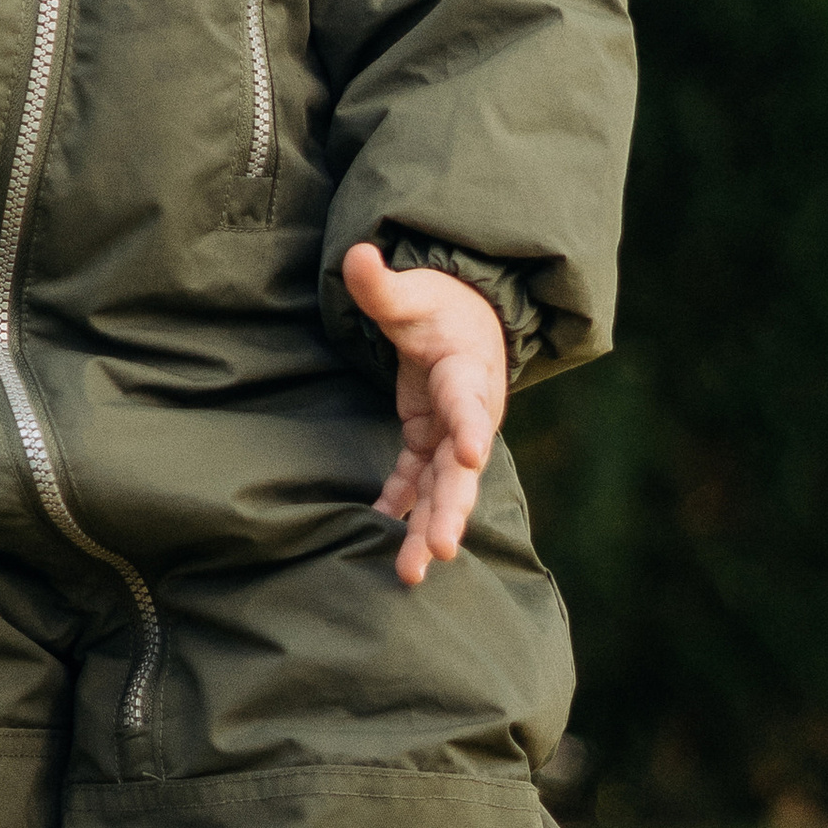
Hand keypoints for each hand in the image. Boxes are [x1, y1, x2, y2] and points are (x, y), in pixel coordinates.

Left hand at [344, 243, 509, 588]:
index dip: (473, 428)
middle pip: (462, 467)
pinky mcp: (429, 441)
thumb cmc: (441, 304)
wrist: (464, 317)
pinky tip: (381, 538)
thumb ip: (383, 283)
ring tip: (413, 573)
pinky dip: (400, 508)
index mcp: (468, 370)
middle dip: (452, 508)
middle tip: (443, 549)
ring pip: (443, 488)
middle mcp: (468, 411)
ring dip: (429, 528)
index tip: (472, 455)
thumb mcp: (413, 290)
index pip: (471, 402)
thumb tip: (355, 254)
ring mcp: (450, 433)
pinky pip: (415, 482)